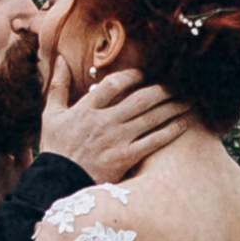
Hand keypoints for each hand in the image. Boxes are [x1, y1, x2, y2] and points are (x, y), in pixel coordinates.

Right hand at [39, 56, 191, 184]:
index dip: (133, 75)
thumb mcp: (51, 114)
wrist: (56, 182)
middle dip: (162, 89)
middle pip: (140, 99)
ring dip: (172, 107)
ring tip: (188, 99)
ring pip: (151, 118)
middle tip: (178, 83)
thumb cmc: (55, 148)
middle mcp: (105, 121)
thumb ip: (58, 86)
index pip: (115, 84)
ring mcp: (117, 139)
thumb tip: (60, 59)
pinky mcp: (125, 157)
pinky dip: (170, 132)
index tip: (146, 73)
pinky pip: (153, 142)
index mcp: (87, 108)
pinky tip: (183, 124)